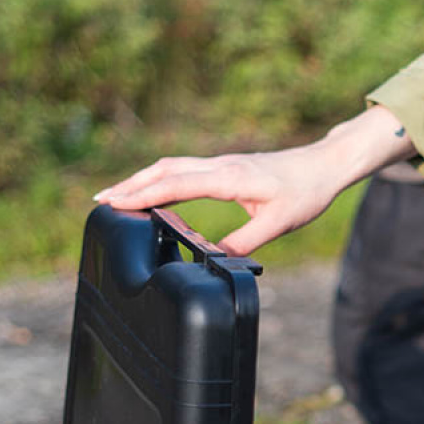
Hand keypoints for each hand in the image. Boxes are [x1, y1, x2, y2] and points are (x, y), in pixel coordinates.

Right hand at [93, 106, 414, 255]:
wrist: (322, 167)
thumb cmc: (304, 194)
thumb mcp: (278, 224)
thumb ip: (245, 242)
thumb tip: (216, 259)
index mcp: (229, 177)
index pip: (176, 183)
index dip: (143, 193)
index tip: (115, 202)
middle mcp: (220, 165)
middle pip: (165, 170)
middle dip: (132, 184)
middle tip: (101, 201)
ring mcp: (221, 163)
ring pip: (172, 166)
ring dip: (143, 180)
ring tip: (116, 197)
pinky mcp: (225, 167)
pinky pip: (184, 170)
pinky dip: (162, 180)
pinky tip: (152, 193)